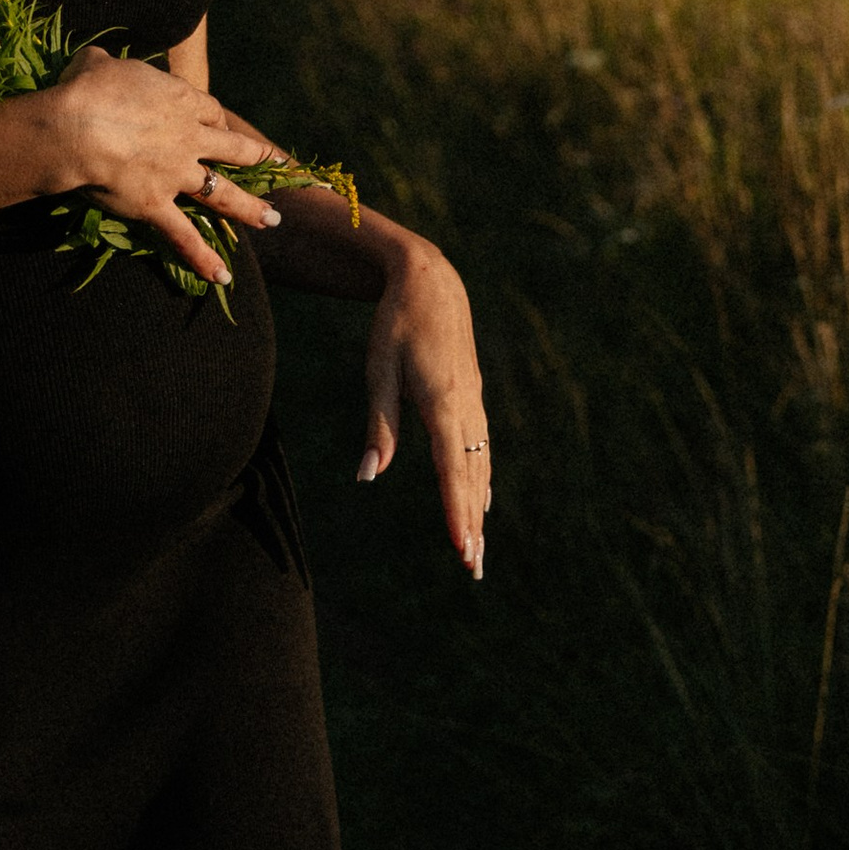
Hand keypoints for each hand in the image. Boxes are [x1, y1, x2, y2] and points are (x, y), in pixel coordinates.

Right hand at [41, 47, 289, 287]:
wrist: (75, 127)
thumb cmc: (85, 89)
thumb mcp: (96, 64)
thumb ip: (103, 64)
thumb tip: (94, 61)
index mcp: (179, 100)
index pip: (211, 111)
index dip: (217, 121)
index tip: (220, 126)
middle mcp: (187, 137)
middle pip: (232, 148)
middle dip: (256, 158)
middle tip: (277, 165)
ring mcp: (176, 174)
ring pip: (222, 193)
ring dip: (249, 208)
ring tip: (273, 219)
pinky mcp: (156, 205)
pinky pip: (184, 237)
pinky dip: (203, 258)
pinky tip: (223, 275)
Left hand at [356, 234, 489, 581]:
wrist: (432, 280)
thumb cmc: (397, 323)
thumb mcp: (379, 369)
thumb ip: (378, 424)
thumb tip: (367, 477)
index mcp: (442, 400)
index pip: (451, 467)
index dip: (456, 510)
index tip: (461, 547)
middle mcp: (466, 406)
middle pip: (471, 476)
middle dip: (471, 524)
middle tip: (473, 569)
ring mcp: (474, 402)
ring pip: (479, 465)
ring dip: (478, 509)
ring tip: (476, 550)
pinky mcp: (472, 398)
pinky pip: (480, 448)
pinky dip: (480, 481)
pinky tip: (481, 504)